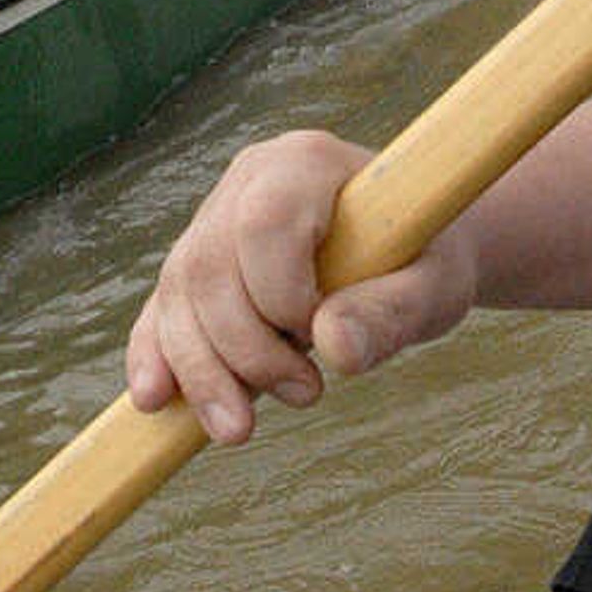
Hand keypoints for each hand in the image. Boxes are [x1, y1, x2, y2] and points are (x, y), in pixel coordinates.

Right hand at [128, 130, 482, 442]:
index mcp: (306, 163)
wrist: (412, 254)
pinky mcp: (197, 264)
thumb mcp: (433, 286)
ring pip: (179, 296)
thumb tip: (335, 349)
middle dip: (241, 350)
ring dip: (200, 371)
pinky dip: (158, 358)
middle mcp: (248, 181)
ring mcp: (214, 220)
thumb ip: (393, 313)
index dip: (280, 294)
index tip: (321, 337)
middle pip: (209, 267)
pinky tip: (157, 401)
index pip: (263, 224)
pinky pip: (162, 310)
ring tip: (239, 429)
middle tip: (306, 396)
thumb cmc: (427, 261)